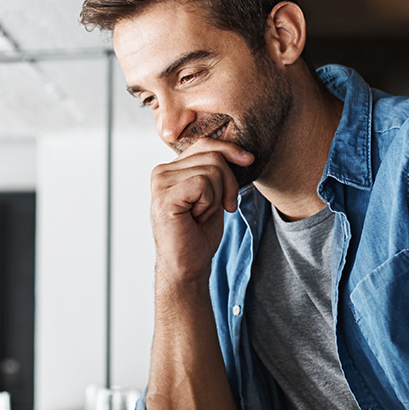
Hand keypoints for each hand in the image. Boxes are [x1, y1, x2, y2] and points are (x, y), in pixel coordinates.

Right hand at [150, 138, 253, 282]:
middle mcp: (161, 172)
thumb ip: (218, 169)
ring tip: (200, 215)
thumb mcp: (214, 194)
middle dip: (226, 184)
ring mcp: (160, 183)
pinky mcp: (164, 196)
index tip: (248, 161)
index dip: (230, 151)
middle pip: (213, 155)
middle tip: (216, 208)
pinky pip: (204, 184)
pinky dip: (208, 203)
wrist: (188, 265)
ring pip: (212, 170)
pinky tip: (195, 217)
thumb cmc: (199, 233)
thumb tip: (243, 154)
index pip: (205, 144)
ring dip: (216, 198)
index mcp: (170, 168)